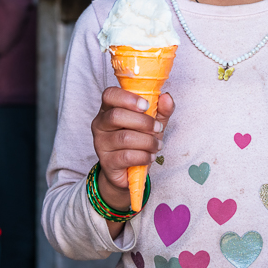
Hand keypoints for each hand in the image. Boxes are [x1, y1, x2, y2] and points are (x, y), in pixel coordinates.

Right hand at [91, 87, 175, 211]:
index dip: (127, 98)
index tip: (146, 105)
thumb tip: (167, 97)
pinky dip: (143, 156)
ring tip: (157, 145)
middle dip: (143, 122)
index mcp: (109, 109)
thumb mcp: (152, 124)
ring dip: (147, 142)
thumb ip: (160, 110)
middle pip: (116, 116)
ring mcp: (100, 143)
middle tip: (157, 129)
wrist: (128, 172)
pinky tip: (150, 157)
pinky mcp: (106, 162)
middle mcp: (100, 124)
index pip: (109, 95)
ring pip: (124, 138)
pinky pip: (126, 156)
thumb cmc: (139, 142)